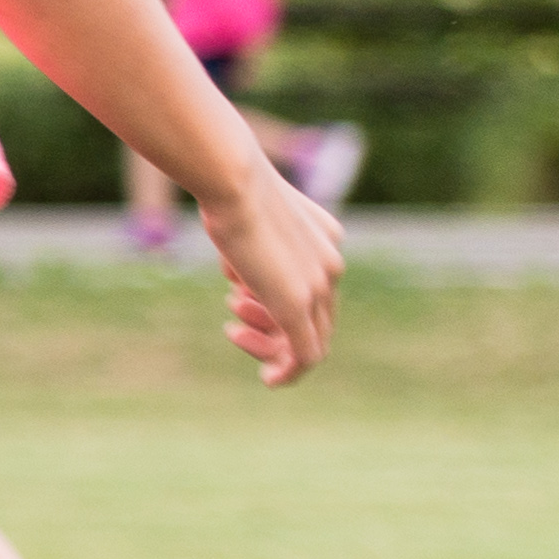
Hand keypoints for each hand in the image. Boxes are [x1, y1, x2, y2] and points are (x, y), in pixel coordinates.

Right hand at [203, 167, 343, 386]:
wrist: (232, 179)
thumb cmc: (226, 186)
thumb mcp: (245, 214)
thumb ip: (253, 244)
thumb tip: (242, 272)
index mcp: (326, 237)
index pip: (313, 285)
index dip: (275, 301)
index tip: (236, 300)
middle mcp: (332, 263)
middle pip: (318, 316)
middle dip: (275, 329)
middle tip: (233, 326)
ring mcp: (319, 285)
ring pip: (311, 337)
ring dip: (270, 345)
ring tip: (234, 333)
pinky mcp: (298, 305)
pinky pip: (307, 354)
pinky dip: (290, 372)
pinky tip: (270, 379)